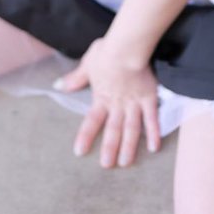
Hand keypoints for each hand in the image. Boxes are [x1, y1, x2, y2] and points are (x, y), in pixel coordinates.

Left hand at [55, 38, 161, 168]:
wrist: (127, 47)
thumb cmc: (106, 52)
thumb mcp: (87, 64)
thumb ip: (76, 78)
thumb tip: (58, 86)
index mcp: (101, 97)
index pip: (91, 121)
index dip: (86, 136)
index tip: (79, 152)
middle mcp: (117, 104)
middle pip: (113, 130)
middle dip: (109, 148)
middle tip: (106, 165)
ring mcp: (134, 103)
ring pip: (131, 129)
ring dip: (128, 146)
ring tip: (126, 163)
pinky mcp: (149, 98)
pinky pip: (152, 118)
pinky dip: (153, 133)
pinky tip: (154, 148)